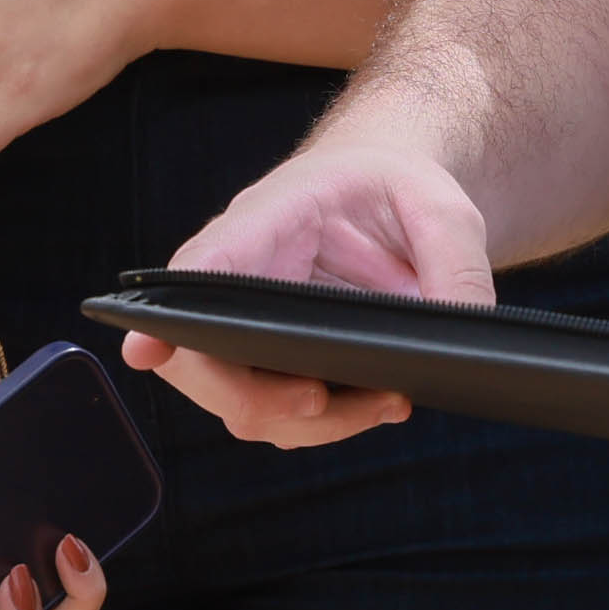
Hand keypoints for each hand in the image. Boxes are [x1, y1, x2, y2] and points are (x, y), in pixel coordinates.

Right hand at [117, 140, 494, 449]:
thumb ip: (456, 261)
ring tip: (390, 400)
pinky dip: (330, 424)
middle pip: (202, 360)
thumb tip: (461, 332)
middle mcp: (242, 281)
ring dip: (309, 423)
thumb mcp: (442, 204)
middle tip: (318, 402)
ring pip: (244, 404)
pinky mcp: (281, 362)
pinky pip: (283, 414)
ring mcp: (255, 329)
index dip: (165, 319)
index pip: (197, 272)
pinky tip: (386, 401)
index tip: (146, 351)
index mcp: (263, 223)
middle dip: (252, 398)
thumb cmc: (398, 186)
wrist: (392, 193)